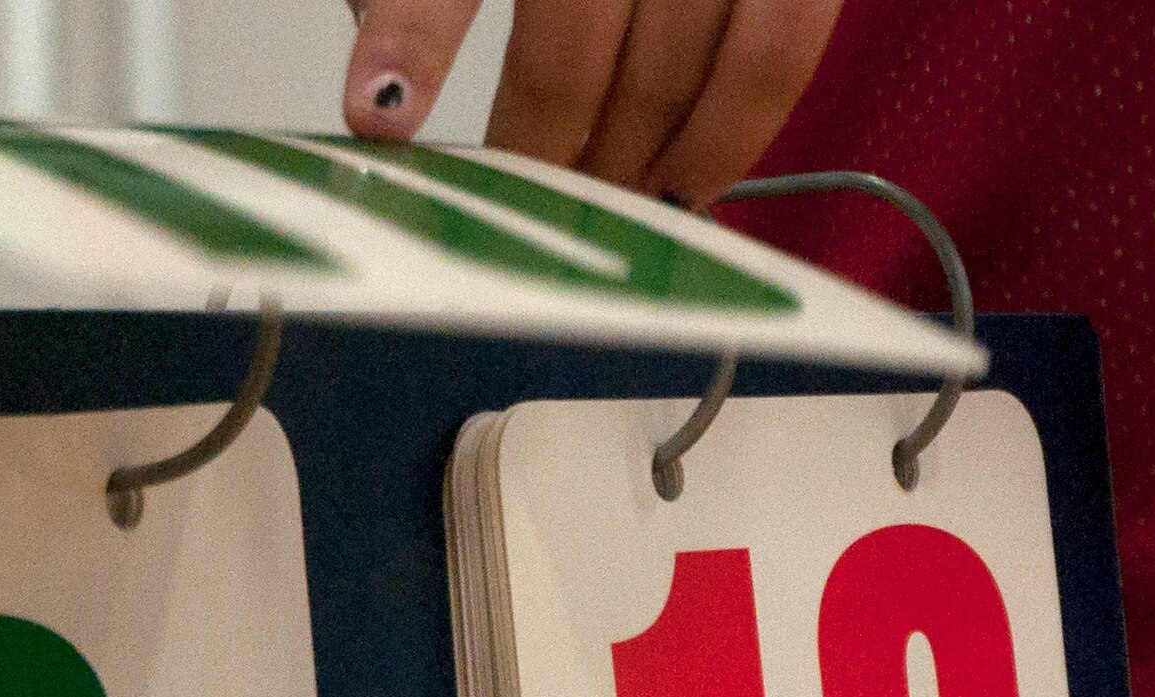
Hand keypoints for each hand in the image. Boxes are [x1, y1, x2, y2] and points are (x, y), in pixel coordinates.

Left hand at [342, 0, 842, 208]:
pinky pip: (777, 48)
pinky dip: (731, 134)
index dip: (412, 43)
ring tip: (605, 213)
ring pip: (671, 70)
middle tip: (528, 218)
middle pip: (568, 54)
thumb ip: (418, 2)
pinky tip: (691, 187)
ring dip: (630, 168)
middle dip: (544, 159)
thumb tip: (390, 104)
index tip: (378, 118)